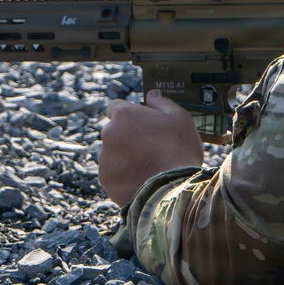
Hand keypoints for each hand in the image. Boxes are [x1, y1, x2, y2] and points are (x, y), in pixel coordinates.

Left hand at [98, 89, 204, 205]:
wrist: (171, 190)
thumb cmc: (178, 149)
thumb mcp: (179, 118)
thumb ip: (162, 103)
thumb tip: (152, 94)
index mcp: (124, 115)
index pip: (116, 107)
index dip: (129, 115)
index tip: (141, 124)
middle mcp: (108, 133)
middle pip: (114, 132)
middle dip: (127, 137)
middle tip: (150, 148)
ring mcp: (104, 157)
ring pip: (112, 153)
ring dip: (124, 157)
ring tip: (148, 167)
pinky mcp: (105, 179)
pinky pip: (113, 174)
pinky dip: (123, 176)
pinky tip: (142, 180)